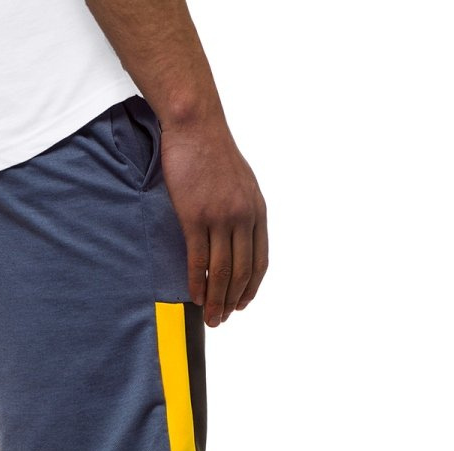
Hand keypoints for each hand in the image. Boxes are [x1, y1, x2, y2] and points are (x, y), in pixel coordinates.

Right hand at [160, 119, 267, 326]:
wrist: (196, 127)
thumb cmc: (212, 153)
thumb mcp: (241, 183)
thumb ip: (242, 211)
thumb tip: (234, 237)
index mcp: (257, 211)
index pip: (259, 261)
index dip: (251, 288)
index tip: (242, 305)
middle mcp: (243, 217)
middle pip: (240, 272)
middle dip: (232, 301)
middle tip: (222, 320)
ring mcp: (220, 217)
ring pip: (220, 271)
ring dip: (215, 300)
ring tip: (209, 318)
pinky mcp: (195, 217)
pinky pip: (198, 259)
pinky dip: (196, 283)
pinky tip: (193, 296)